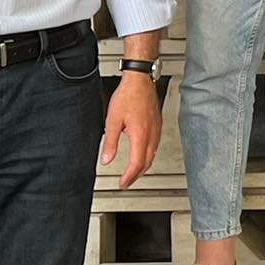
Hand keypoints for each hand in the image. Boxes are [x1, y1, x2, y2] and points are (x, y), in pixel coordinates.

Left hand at [102, 74, 162, 189]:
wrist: (140, 80)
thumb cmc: (128, 96)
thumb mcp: (112, 120)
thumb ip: (110, 142)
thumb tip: (106, 159)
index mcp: (140, 136)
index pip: (137, 164)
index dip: (129, 177)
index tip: (123, 183)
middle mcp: (152, 135)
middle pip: (147, 163)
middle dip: (136, 175)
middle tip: (127, 181)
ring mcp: (156, 129)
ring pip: (152, 155)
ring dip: (143, 166)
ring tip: (133, 171)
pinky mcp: (157, 124)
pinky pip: (155, 145)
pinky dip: (148, 155)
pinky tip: (142, 153)